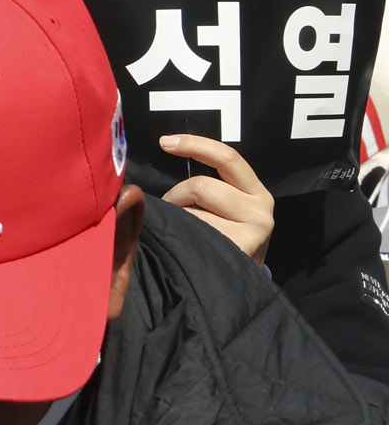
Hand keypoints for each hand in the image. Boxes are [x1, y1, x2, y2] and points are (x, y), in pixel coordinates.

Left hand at [160, 134, 274, 264]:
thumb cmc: (220, 235)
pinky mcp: (242, 250)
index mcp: (255, 190)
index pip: (227, 157)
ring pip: (193, 211)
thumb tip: (166, 154)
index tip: (164, 142)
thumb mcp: (220, 205)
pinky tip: (187, 246)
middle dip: (175, 196)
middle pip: (200, 186)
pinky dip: (181, 236)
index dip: (194, 145)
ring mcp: (254, 231)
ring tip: (184, 233)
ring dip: (177, 219)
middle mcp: (260, 208)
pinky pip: (194, 233)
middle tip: (173, 213)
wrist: (236, 281)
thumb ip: (206, 184)